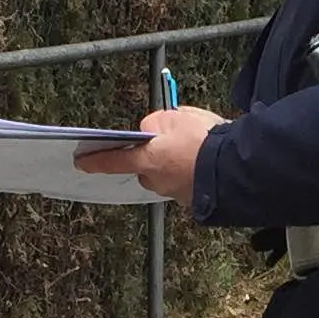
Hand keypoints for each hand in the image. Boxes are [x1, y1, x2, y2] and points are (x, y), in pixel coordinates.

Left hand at [77, 105, 222, 203]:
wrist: (236, 167)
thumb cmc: (204, 141)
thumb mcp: (176, 117)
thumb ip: (156, 123)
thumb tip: (151, 131)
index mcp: (147, 161)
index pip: (113, 161)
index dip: (96, 160)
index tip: (81, 162)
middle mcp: (156, 181)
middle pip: (145, 167)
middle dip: (154, 155)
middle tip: (174, 138)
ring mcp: (175, 193)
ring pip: (167, 174)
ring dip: (175, 163)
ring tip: (197, 147)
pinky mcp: (194, 200)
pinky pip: (186, 182)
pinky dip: (192, 172)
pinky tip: (206, 161)